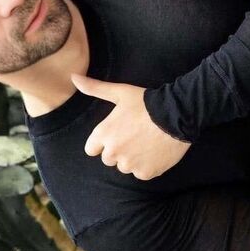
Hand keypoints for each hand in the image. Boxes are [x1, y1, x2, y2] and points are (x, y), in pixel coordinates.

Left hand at [71, 73, 191, 180]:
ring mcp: (130, 164)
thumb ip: (94, 88)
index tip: (115, 134)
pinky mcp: (146, 173)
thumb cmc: (145, 102)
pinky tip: (154, 150)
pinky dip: (146, 165)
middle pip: (108, 159)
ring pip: (124, 166)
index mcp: (103, 134)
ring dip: (131, 158)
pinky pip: (140, 173)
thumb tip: (73, 77)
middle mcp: (113, 152)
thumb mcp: (118, 92)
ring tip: (144, 142)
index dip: (102, 142)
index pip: (91, 149)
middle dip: (117, 150)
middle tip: (132, 135)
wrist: (176, 114)